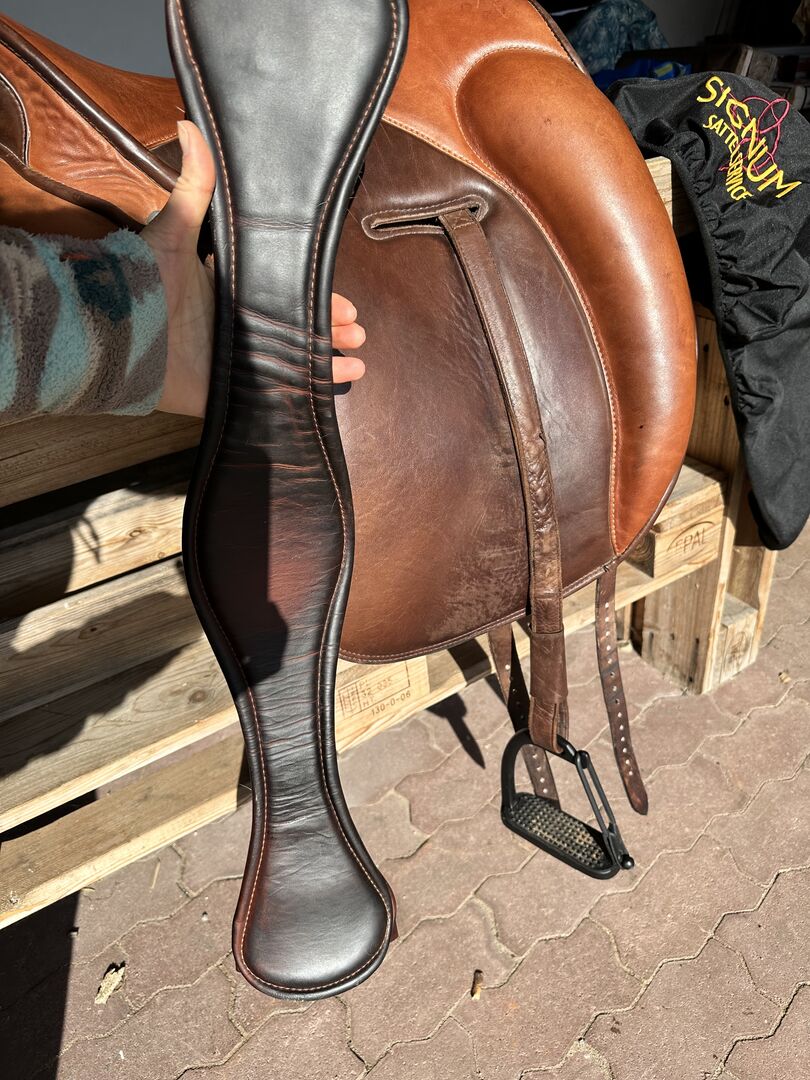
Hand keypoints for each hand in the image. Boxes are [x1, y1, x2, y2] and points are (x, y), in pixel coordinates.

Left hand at [143, 120, 365, 416]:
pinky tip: (341, 379)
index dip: (313, 292)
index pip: (282, 289)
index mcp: (229, 289)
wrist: (119, 334)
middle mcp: (236, 323)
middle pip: (295, 325)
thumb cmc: (146, 281)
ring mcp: (235, 358)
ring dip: (328, 355)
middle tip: (355, 327)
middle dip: (328, 326)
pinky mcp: (230, 388)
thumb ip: (192, 187)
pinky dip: (311, 386)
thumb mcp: (175, 229)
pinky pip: (277, 391)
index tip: (343, 298)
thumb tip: (190, 126)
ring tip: (355, 353)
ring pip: (293, 358)